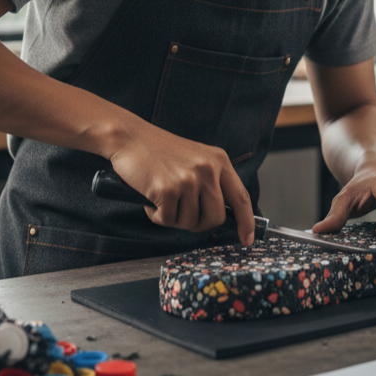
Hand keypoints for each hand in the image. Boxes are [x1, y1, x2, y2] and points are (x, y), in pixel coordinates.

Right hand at [108, 123, 254, 245]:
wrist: (129, 136)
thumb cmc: (158, 150)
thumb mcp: (195, 158)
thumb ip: (211, 181)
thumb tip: (220, 215)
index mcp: (219, 160)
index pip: (241, 197)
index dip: (246, 222)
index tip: (247, 239)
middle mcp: (208, 169)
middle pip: (215, 218)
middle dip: (198, 224)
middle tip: (180, 214)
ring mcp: (188, 179)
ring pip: (190, 222)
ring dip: (174, 218)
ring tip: (163, 199)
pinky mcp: (168, 189)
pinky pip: (167, 220)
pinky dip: (157, 216)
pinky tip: (150, 199)